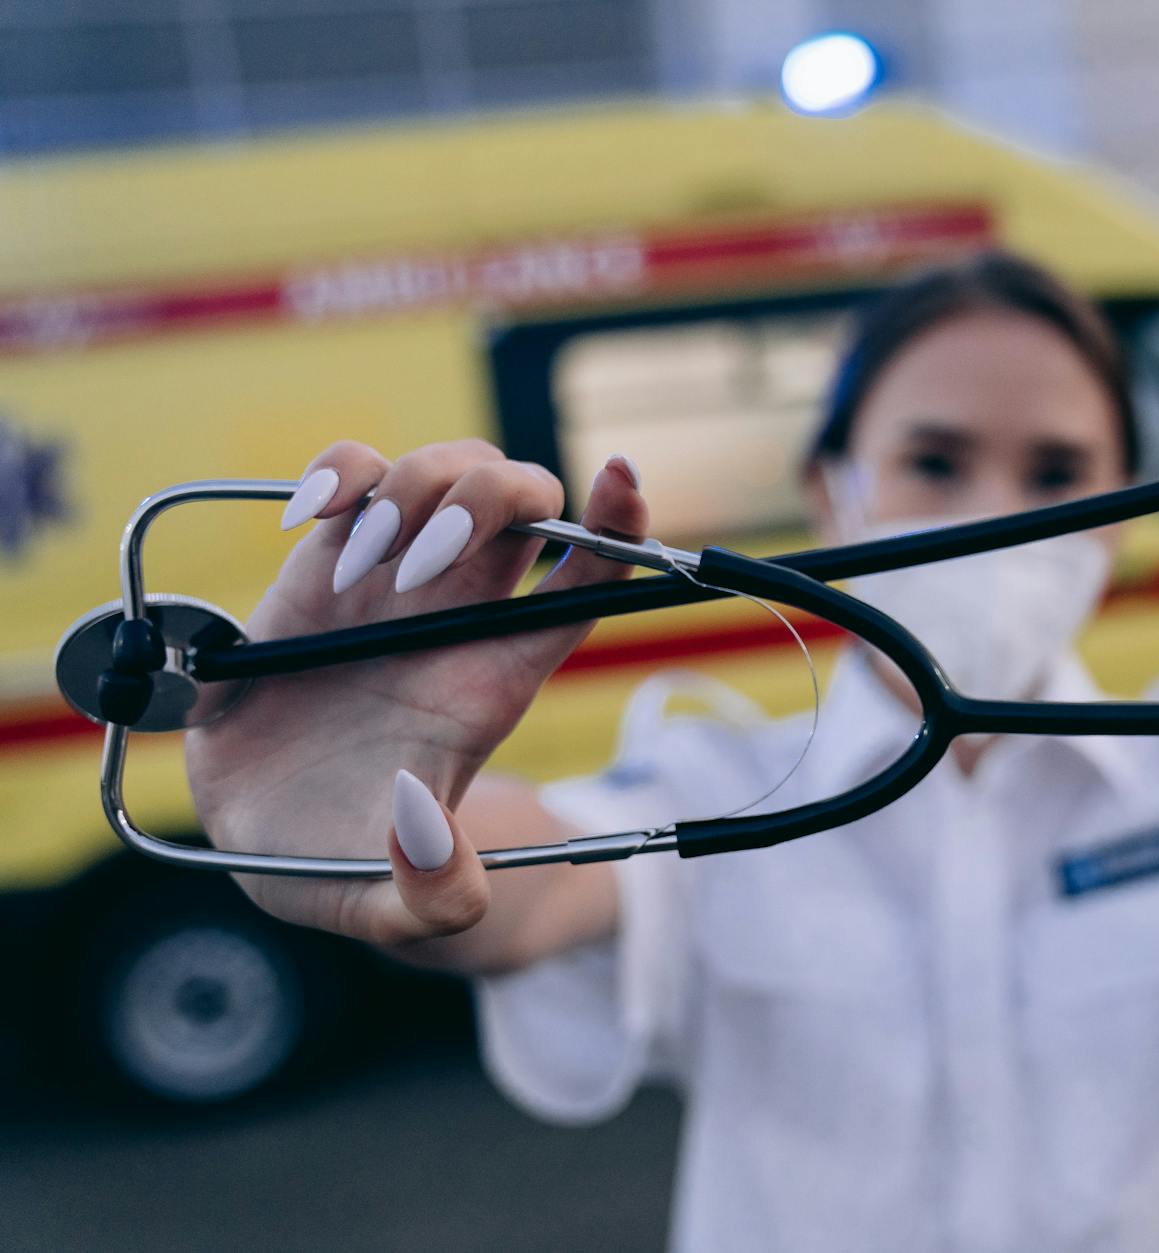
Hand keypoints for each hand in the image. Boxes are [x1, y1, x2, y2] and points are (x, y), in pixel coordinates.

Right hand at [184, 440, 647, 945]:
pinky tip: (308, 522)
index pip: (591, 581)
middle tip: (421, 572)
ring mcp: (394, 577)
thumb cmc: (334, 860)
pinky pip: (353, 471)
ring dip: (414, 491)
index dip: (622, 525)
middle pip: (527, 502)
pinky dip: (340, 471)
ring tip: (355, 572)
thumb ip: (429, 897)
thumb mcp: (386, 906)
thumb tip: (430, 842)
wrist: (254, 832)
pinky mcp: (322, 559)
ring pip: (450, 471)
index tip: (622, 479)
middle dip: (494, 500)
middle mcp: (459, 614)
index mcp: (498, 677)